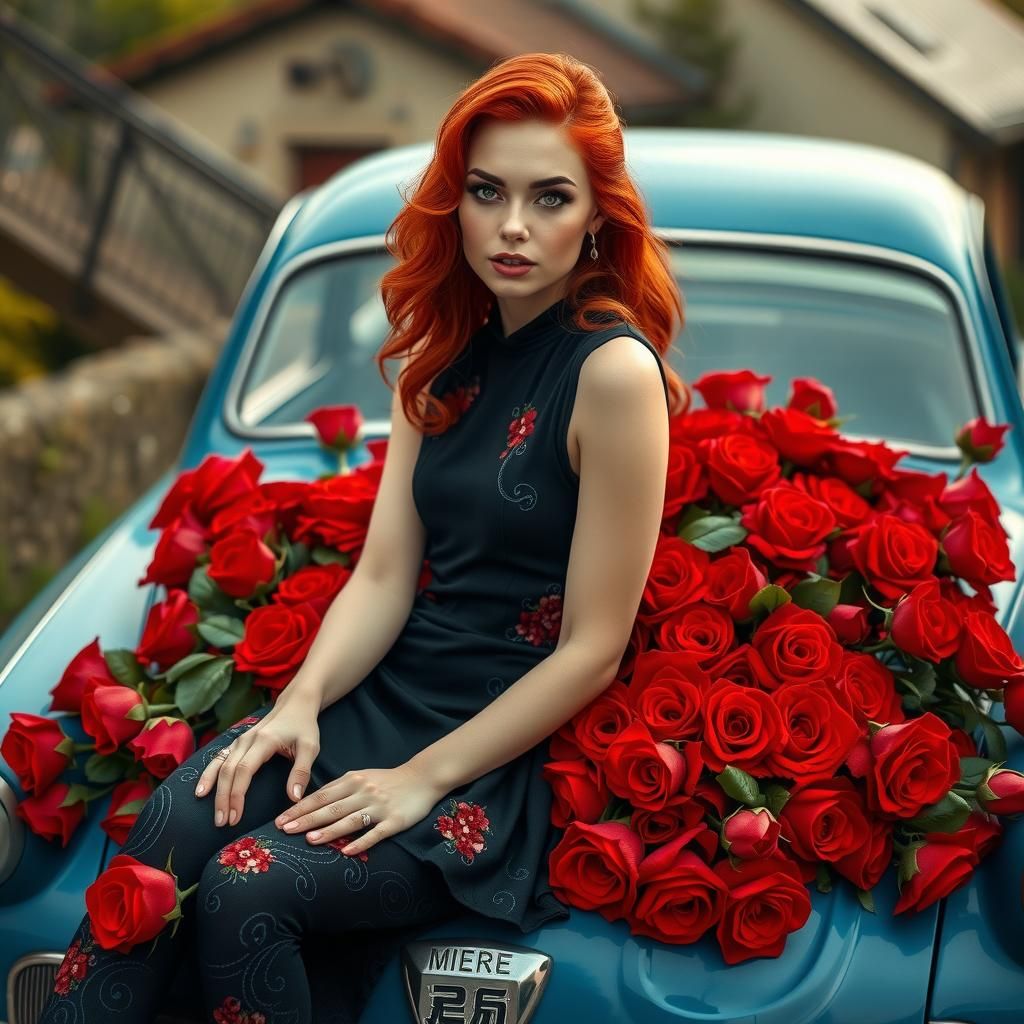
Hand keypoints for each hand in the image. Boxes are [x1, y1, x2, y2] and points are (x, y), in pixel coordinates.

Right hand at [194, 694, 320, 826]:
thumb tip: (294, 798)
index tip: (235, 817)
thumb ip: (302, 771)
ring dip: (212, 787)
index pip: (244, 770)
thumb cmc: (304, 726)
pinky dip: (208, 774)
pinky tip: (201, 790)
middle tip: (221, 822)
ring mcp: (240, 740)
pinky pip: (218, 758)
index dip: (237, 795)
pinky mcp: (237, 742)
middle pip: (228, 771)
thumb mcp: (310, 747)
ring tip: (206, 809)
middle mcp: (247, 739)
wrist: (295, 703)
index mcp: (264, 741)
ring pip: (219, 764)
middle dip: (222, 798)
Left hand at [274, 763, 446, 855]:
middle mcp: (364, 792)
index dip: (300, 808)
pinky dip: (360, 842)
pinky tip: (346, 851)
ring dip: (328, 831)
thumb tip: (311, 803)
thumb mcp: (361, 776)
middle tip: (285, 830)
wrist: (422, 778)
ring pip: (350, 820)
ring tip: (309, 841)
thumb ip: (339, 789)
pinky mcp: (395, 821)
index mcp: (353, 780)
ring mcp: (379, 807)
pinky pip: (375, 833)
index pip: (321, 795)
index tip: (281, 819)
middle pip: (331, 808)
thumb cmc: (386, 780)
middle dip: (306, 820)